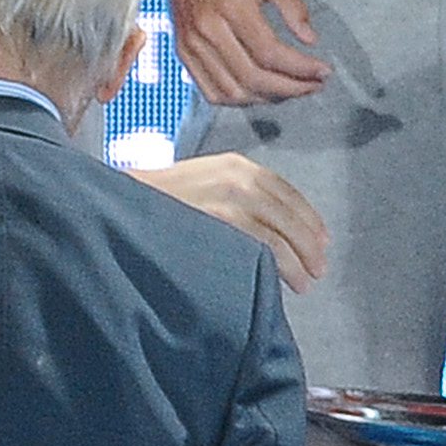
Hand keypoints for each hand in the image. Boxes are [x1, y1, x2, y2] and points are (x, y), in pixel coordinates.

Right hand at [139, 153, 330, 289]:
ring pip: (281, 232)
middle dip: (309, 243)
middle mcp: (239, 176)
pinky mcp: (222, 219)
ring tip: (307, 281)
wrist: (125, 200)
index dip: (308, 217)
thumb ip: (235, 197)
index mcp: (236, 165)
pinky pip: (265, 245)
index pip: (285, 191)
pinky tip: (289, 280)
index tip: (321, 239)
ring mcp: (231, 197)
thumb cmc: (159, 200)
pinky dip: (282, 265)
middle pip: (289, 213)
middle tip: (319, 267)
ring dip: (300, 259)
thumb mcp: (203, 183)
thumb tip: (269, 227)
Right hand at [158, 0, 327, 103]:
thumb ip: (293, 6)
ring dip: (266, 98)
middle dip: (291, 88)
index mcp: (231, 6)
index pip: (270, 53)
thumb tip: (310, 40)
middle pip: (253, 78)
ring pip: (232, 91)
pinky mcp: (183, 50)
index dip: (302, 68)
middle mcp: (207, 29)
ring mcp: (191, 43)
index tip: (322, 71)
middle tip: (313, 84)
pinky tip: (259, 90)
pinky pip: (210, 90)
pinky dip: (238, 99)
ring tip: (290, 88)